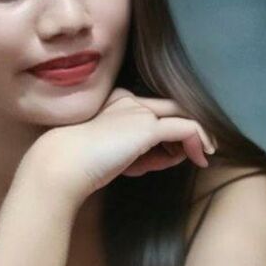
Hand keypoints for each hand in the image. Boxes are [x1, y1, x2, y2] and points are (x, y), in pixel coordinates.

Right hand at [30, 88, 216, 207]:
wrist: (62, 165)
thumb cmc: (82, 166)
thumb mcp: (117, 156)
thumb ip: (143, 151)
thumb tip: (175, 154)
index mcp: (115, 102)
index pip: (152, 114)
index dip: (166, 136)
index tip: (170, 158)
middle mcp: (128, 100)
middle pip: (171, 111)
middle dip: (189, 130)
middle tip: (203, 150)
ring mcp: (138, 110)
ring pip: (182, 120)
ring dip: (189, 143)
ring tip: (185, 163)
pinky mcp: (147, 125)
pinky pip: (188, 128)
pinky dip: (200, 140)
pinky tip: (202, 157)